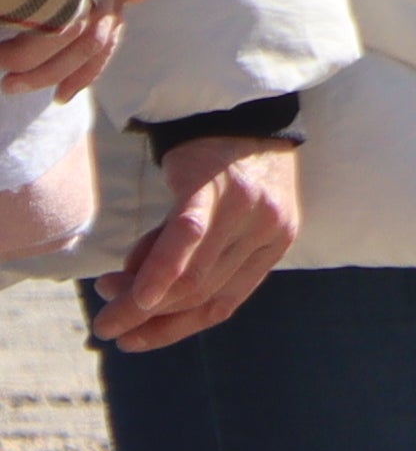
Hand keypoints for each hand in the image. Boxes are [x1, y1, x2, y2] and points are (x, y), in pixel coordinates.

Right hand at [93, 133, 294, 353]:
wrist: (244, 109)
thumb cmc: (234, 171)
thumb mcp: (232, 219)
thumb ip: (198, 258)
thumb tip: (140, 298)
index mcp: (274, 244)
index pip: (221, 303)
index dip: (174, 329)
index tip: (135, 341)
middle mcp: (266, 231)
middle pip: (202, 292)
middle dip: (148, 315)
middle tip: (109, 321)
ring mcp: (244, 209)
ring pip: (191, 273)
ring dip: (141, 295)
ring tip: (107, 296)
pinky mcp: (214, 186)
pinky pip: (187, 236)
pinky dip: (161, 268)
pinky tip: (137, 290)